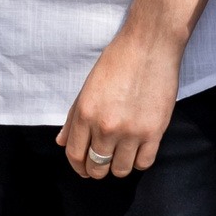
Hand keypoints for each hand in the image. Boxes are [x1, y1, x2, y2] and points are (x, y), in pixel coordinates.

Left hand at [56, 30, 181, 179]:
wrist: (149, 46)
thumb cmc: (117, 61)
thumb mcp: (87, 87)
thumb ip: (73, 118)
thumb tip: (62, 142)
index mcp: (85, 113)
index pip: (75, 155)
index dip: (77, 167)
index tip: (83, 169)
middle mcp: (105, 126)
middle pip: (96, 167)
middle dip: (96, 169)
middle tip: (101, 163)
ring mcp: (130, 132)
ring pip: (120, 170)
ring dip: (118, 166)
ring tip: (120, 155)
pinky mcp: (154, 132)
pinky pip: (143, 163)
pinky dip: (138, 161)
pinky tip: (137, 150)